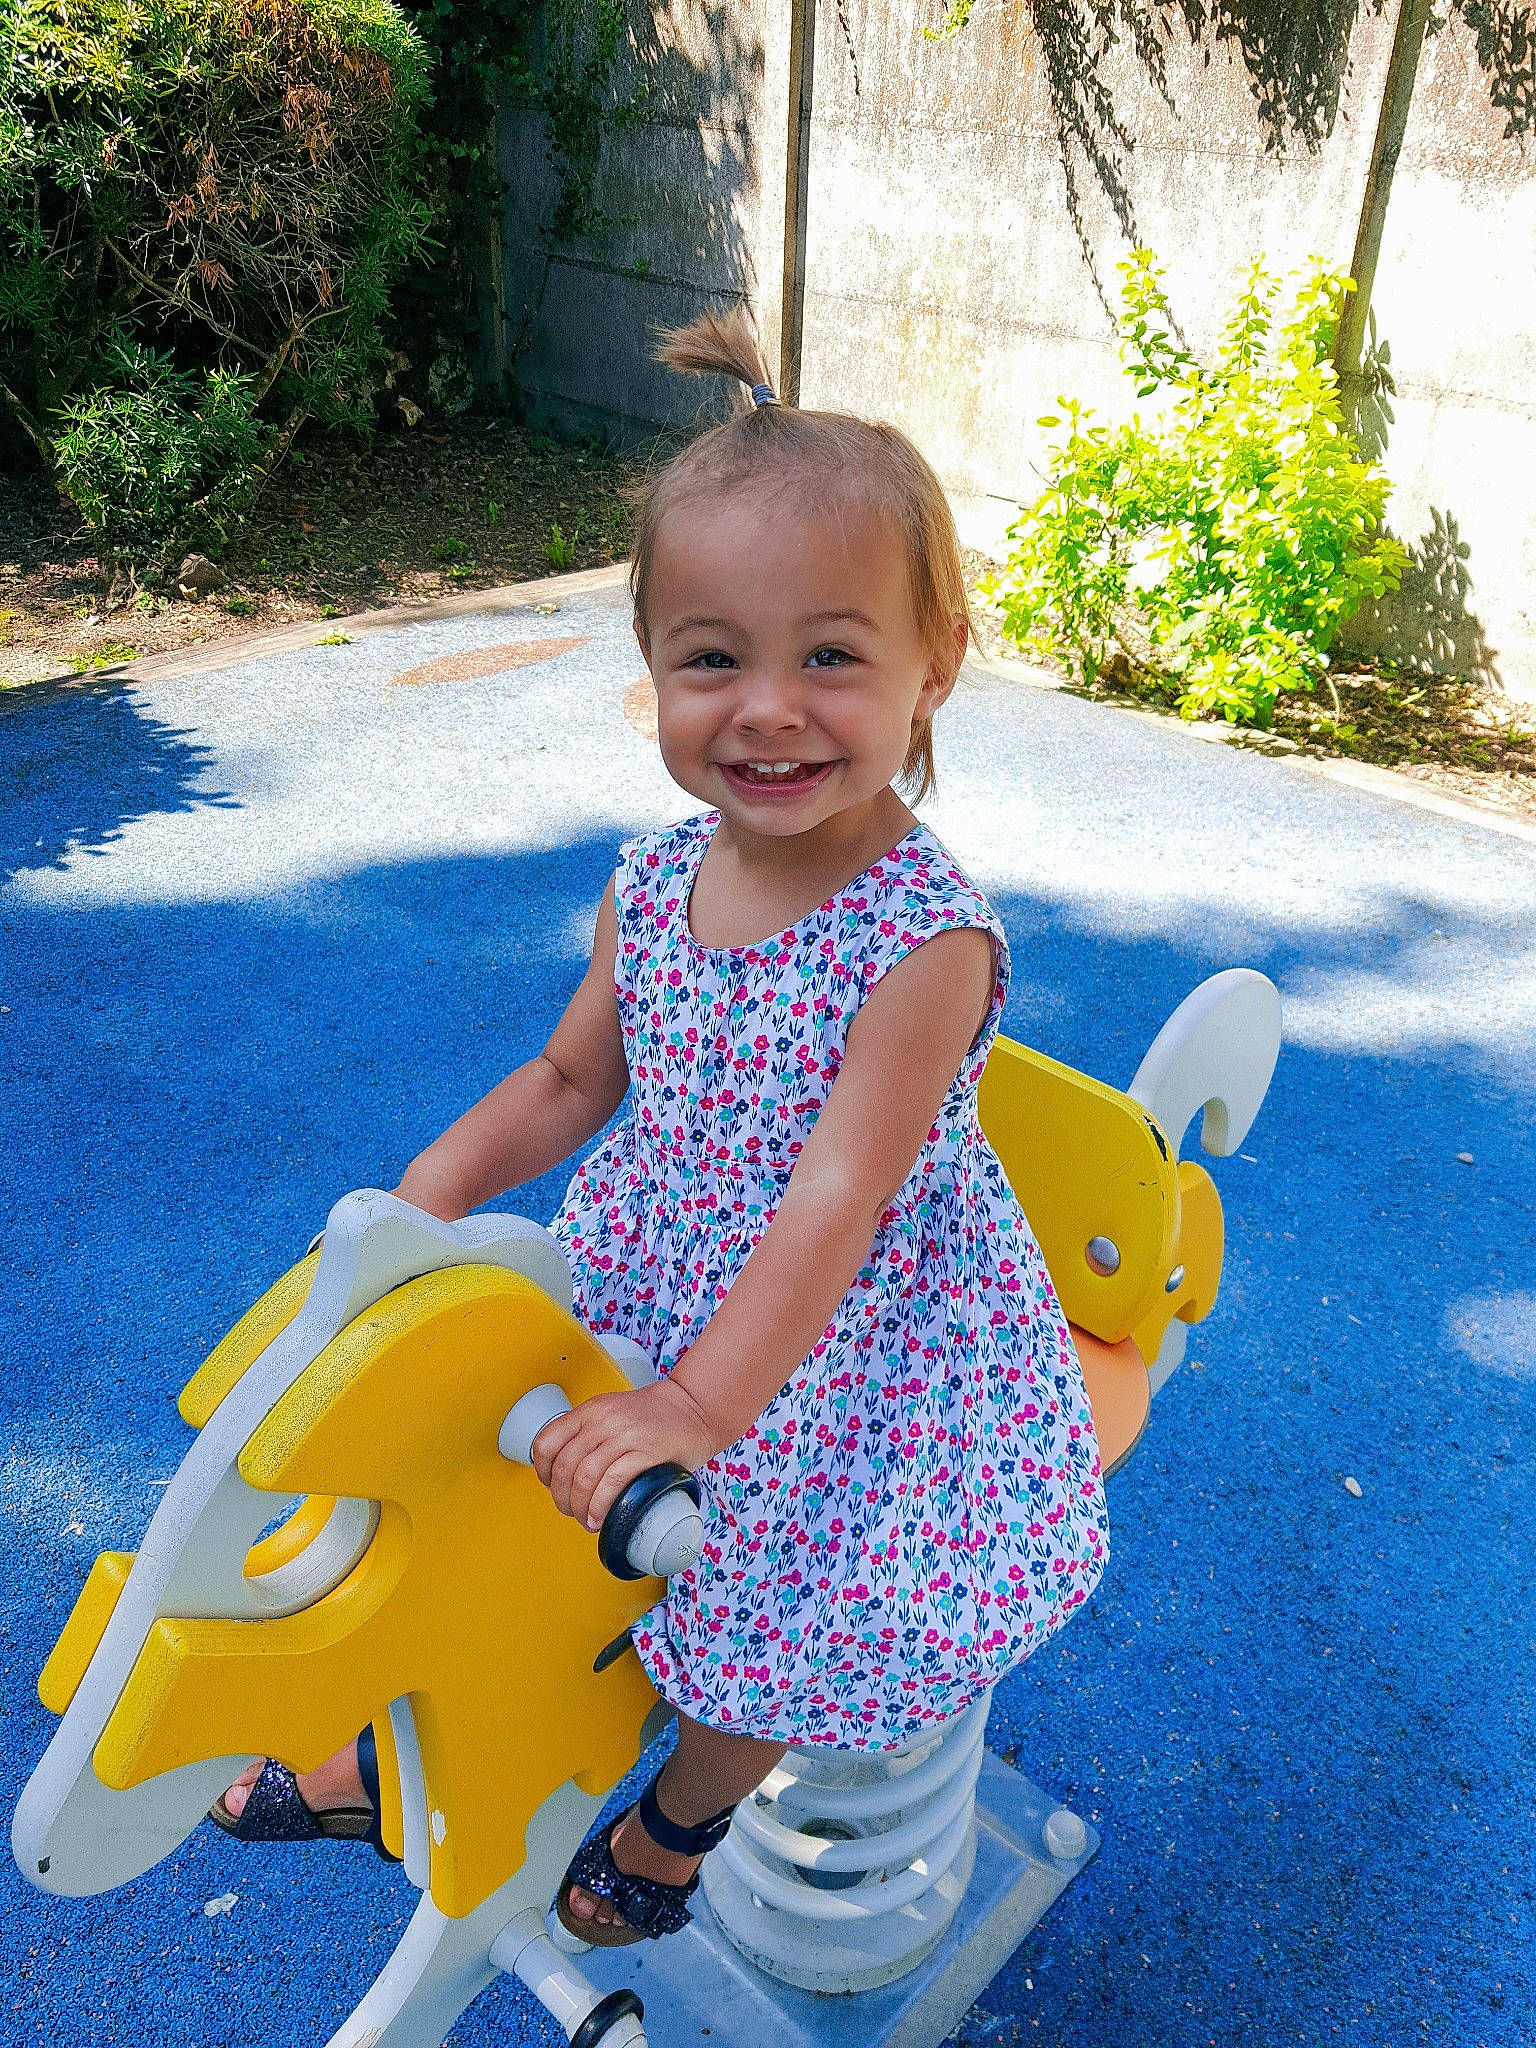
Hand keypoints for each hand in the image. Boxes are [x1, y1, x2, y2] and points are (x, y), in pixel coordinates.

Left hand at [530, 1377, 721, 1532]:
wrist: (695, 1408)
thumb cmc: (655, 1417)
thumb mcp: (613, 1412)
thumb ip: (589, 1433)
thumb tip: (565, 1473)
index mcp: (590, 1410)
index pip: (546, 1442)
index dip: (542, 1473)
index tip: (551, 1487)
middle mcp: (604, 1420)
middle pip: (564, 1467)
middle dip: (562, 1499)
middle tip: (571, 1512)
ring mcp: (626, 1435)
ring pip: (584, 1478)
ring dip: (580, 1508)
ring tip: (587, 1520)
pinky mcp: (647, 1452)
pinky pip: (612, 1482)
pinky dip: (600, 1506)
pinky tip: (600, 1517)